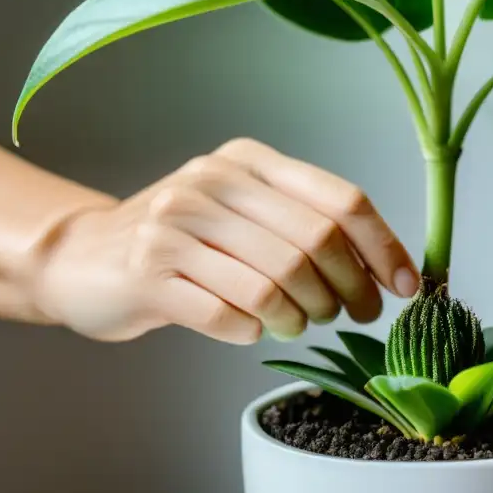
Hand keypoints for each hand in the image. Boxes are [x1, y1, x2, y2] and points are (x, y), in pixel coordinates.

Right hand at [32, 138, 419, 344]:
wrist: (85, 258)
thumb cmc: (185, 241)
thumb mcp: (243, 212)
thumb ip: (305, 226)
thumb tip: (385, 269)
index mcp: (249, 162)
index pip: (341, 200)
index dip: (384, 248)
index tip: (407, 287)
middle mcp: (213, 183)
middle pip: (315, 245)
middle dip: (348, 291)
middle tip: (354, 314)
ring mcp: (176, 226)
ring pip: (276, 284)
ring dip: (302, 316)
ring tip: (299, 321)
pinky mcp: (149, 274)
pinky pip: (228, 315)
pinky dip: (251, 331)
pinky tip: (249, 328)